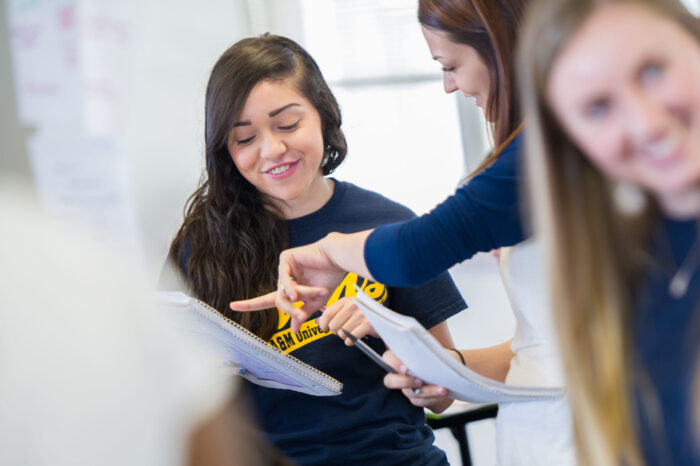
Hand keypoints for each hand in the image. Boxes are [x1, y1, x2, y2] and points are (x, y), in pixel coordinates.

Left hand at [229, 238, 345, 331]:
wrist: (337, 262)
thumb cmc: (329, 280)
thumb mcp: (315, 303)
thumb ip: (302, 314)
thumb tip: (293, 332)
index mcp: (289, 290)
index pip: (267, 300)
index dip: (250, 304)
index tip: (232, 306)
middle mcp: (284, 279)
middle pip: (278, 301)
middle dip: (290, 310)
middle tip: (302, 316)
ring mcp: (284, 268)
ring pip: (283, 291)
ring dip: (301, 295)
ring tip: (318, 292)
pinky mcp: (286, 259)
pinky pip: (283, 278)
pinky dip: (290, 287)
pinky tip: (297, 293)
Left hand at [317, 297, 377, 344]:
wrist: (384, 318)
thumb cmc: (364, 314)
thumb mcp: (348, 309)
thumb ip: (333, 314)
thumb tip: (317, 321)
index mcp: (346, 300)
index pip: (327, 313)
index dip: (323, 324)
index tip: (324, 329)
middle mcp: (353, 305)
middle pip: (333, 325)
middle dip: (335, 332)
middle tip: (342, 331)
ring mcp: (361, 315)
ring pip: (341, 333)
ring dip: (344, 336)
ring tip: (351, 332)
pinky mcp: (367, 325)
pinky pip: (350, 338)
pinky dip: (350, 341)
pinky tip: (355, 337)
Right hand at [381, 350, 453, 413]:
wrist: (448, 371)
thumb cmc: (437, 356)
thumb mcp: (432, 351)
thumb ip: (425, 352)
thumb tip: (428, 358)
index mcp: (399, 357)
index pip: (388, 358)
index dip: (394, 363)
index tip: (406, 368)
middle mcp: (399, 375)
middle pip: (390, 381)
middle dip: (405, 382)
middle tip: (420, 381)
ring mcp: (406, 389)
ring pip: (411, 393)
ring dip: (428, 391)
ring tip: (443, 388)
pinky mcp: (417, 399)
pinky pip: (422, 401)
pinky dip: (434, 397)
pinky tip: (444, 393)